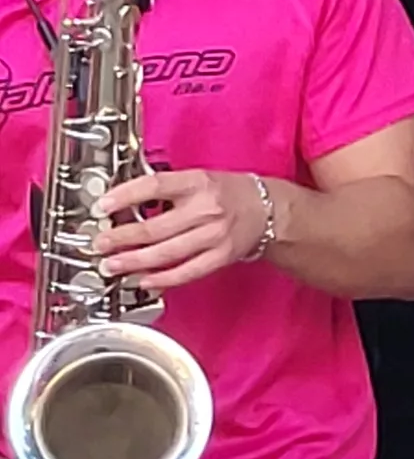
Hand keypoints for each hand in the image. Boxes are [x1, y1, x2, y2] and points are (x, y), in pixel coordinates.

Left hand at [93, 167, 274, 289]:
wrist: (269, 210)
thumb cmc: (229, 193)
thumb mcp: (199, 178)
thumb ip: (165, 189)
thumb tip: (122, 204)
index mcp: (199, 183)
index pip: (155, 186)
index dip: (124, 196)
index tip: (102, 206)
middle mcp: (207, 208)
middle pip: (154, 226)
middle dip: (120, 238)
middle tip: (100, 243)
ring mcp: (215, 235)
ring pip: (166, 252)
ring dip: (133, 261)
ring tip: (111, 265)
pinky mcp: (221, 256)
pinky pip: (187, 271)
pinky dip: (162, 278)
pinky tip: (143, 280)